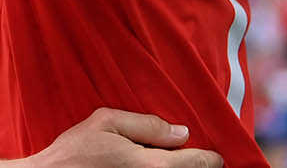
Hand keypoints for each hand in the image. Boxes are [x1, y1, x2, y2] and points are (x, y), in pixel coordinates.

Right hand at [20, 108, 221, 167]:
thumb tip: (180, 133)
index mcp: (152, 166)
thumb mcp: (105, 122)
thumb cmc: (73, 153)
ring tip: (167, 161)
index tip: (213, 155)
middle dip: (195, 166)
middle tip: (190, 157)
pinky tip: (145, 167)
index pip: (199, 163)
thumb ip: (145, 125)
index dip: (210, 157)